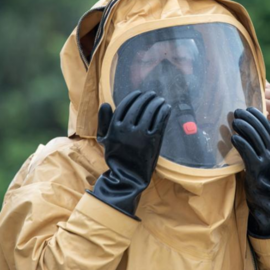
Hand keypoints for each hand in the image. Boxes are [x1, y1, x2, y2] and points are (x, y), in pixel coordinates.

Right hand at [90, 90, 170, 217]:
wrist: (127, 176)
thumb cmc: (116, 156)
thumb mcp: (105, 139)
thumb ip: (103, 121)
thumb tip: (105, 104)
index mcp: (114, 128)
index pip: (125, 106)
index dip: (133, 97)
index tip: (140, 93)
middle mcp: (126, 130)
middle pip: (138, 107)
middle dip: (147, 98)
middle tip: (153, 94)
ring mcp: (140, 135)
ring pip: (150, 112)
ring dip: (156, 103)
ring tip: (160, 99)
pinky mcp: (152, 140)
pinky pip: (159, 121)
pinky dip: (164, 112)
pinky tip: (166, 108)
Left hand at [231, 107, 269, 237]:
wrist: (265, 193)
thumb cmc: (263, 172)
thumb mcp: (268, 155)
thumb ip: (266, 141)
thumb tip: (264, 124)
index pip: (267, 126)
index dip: (257, 116)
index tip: (248, 108)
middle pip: (260, 130)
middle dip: (248, 118)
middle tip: (237, 112)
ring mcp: (265, 160)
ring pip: (253, 139)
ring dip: (243, 128)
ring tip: (234, 122)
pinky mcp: (256, 167)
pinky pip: (247, 152)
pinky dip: (240, 142)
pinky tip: (233, 137)